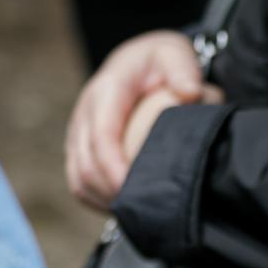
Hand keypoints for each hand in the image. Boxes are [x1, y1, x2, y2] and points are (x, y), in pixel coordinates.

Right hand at [64, 30, 217, 212]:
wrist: (142, 63)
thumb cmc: (161, 61)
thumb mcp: (174, 54)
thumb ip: (183, 69)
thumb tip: (189, 93)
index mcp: (107, 91)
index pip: (102, 136)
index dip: (115, 168)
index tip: (133, 190)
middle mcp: (86, 112)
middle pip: (86, 164)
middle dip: (112, 192)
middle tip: (145, 212)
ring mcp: (79, 132)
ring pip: (79, 177)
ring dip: (104, 200)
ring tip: (135, 214)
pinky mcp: (80, 147)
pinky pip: (79, 182)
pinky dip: (98, 200)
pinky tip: (124, 209)